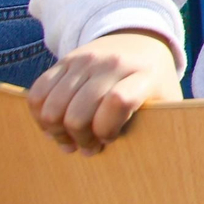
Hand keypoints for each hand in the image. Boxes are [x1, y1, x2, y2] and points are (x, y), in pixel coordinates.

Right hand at [26, 31, 180, 153]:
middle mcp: (113, 64)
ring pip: (53, 107)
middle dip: (80, 139)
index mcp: (143, 75)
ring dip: (57, 132)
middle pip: (78, 113)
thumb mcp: (166, 100)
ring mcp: (86, 60)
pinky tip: (57, 124)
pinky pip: (37, 94)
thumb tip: (150, 161)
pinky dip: (41, 116)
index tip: (110, 139)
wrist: (139, 42)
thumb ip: (158, 124)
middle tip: (89, 147)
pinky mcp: (64, 60)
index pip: (118, 102)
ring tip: (72, 138)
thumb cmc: (152, 82)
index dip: (107, 130)